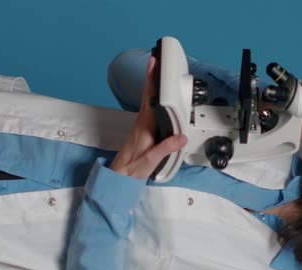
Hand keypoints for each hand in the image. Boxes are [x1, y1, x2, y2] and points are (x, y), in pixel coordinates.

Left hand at [110, 56, 187, 178]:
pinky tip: (159, 98)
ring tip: (159, 74)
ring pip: (149, 101)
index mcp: (145, 126)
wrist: (119, 176)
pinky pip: (150, 109)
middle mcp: (142, 122)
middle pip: (149, 94)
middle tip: (156, 60)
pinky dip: (155, 99)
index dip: (152, 80)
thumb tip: (181, 137)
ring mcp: (142, 125)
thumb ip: (167, 148)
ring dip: (153, 86)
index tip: (154, 65)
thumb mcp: (152, 160)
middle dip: (153, 77)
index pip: (150, 97)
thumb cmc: (132, 169)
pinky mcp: (143, 130)